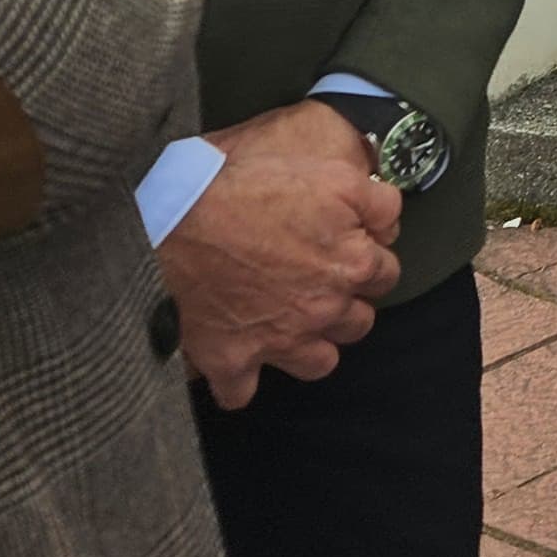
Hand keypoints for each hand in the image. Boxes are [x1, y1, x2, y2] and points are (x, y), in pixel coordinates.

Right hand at [159, 100, 404, 410]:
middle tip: (317, 283)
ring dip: (308, 346)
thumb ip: (370, 191)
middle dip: (344, 304)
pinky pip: (242, 393)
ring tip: (288, 323)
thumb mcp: (324, 163)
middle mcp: (323, 308)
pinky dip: (239, 380)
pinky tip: (235, 359)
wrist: (169, 218)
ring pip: (318, 363)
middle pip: (358, 322)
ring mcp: (279, 341)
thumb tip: (386, 211)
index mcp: (351, 262)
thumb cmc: (242, 185)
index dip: (367, 258)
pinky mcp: (232, 360)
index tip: (347, 248)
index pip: (386, 272)